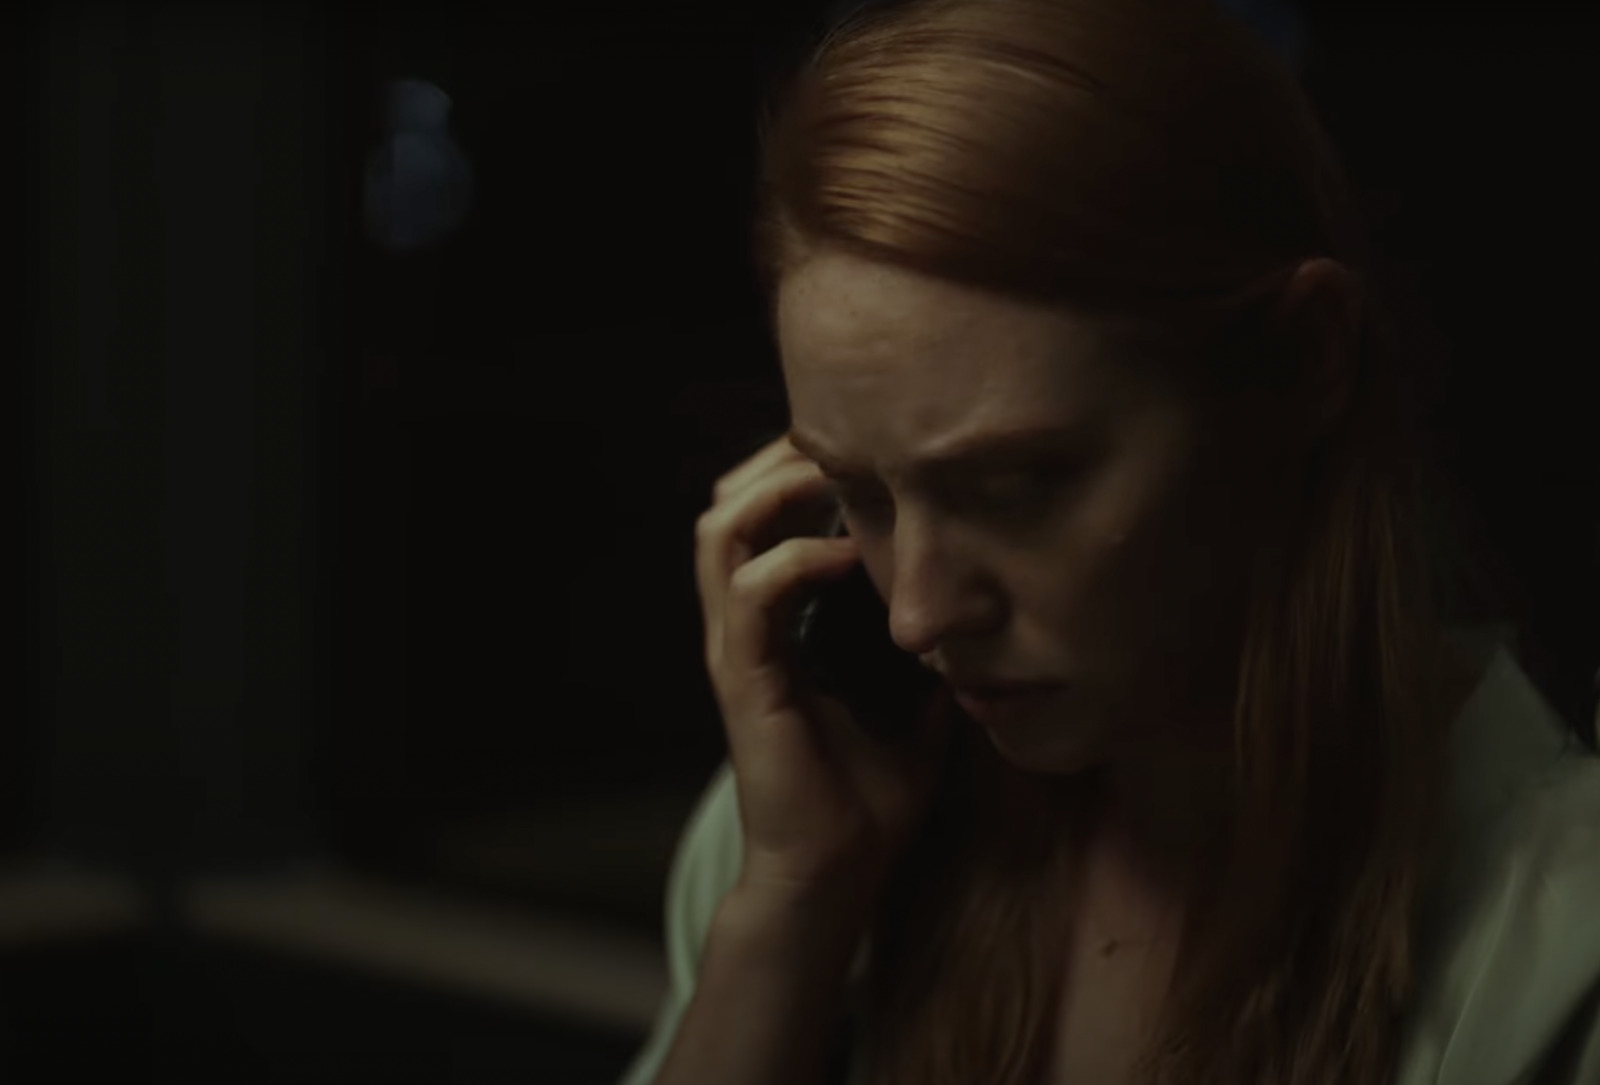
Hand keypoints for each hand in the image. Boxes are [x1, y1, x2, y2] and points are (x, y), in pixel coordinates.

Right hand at [694, 434, 955, 915]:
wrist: (834, 874)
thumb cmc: (867, 797)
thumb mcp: (914, 704)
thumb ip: (929, 649)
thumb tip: (985, 610)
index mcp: (773, 625)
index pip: (758, 515)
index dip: (795, 469)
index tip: (860, 448)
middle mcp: (742, 626)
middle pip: (726, 502)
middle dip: (777, 458)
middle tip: (842, 439)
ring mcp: (737, 650)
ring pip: (721, 531)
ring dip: (773, 490)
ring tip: (832, 477)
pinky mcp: (746, 680)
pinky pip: (752, 594)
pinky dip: (792, 559)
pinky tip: (843, 554)